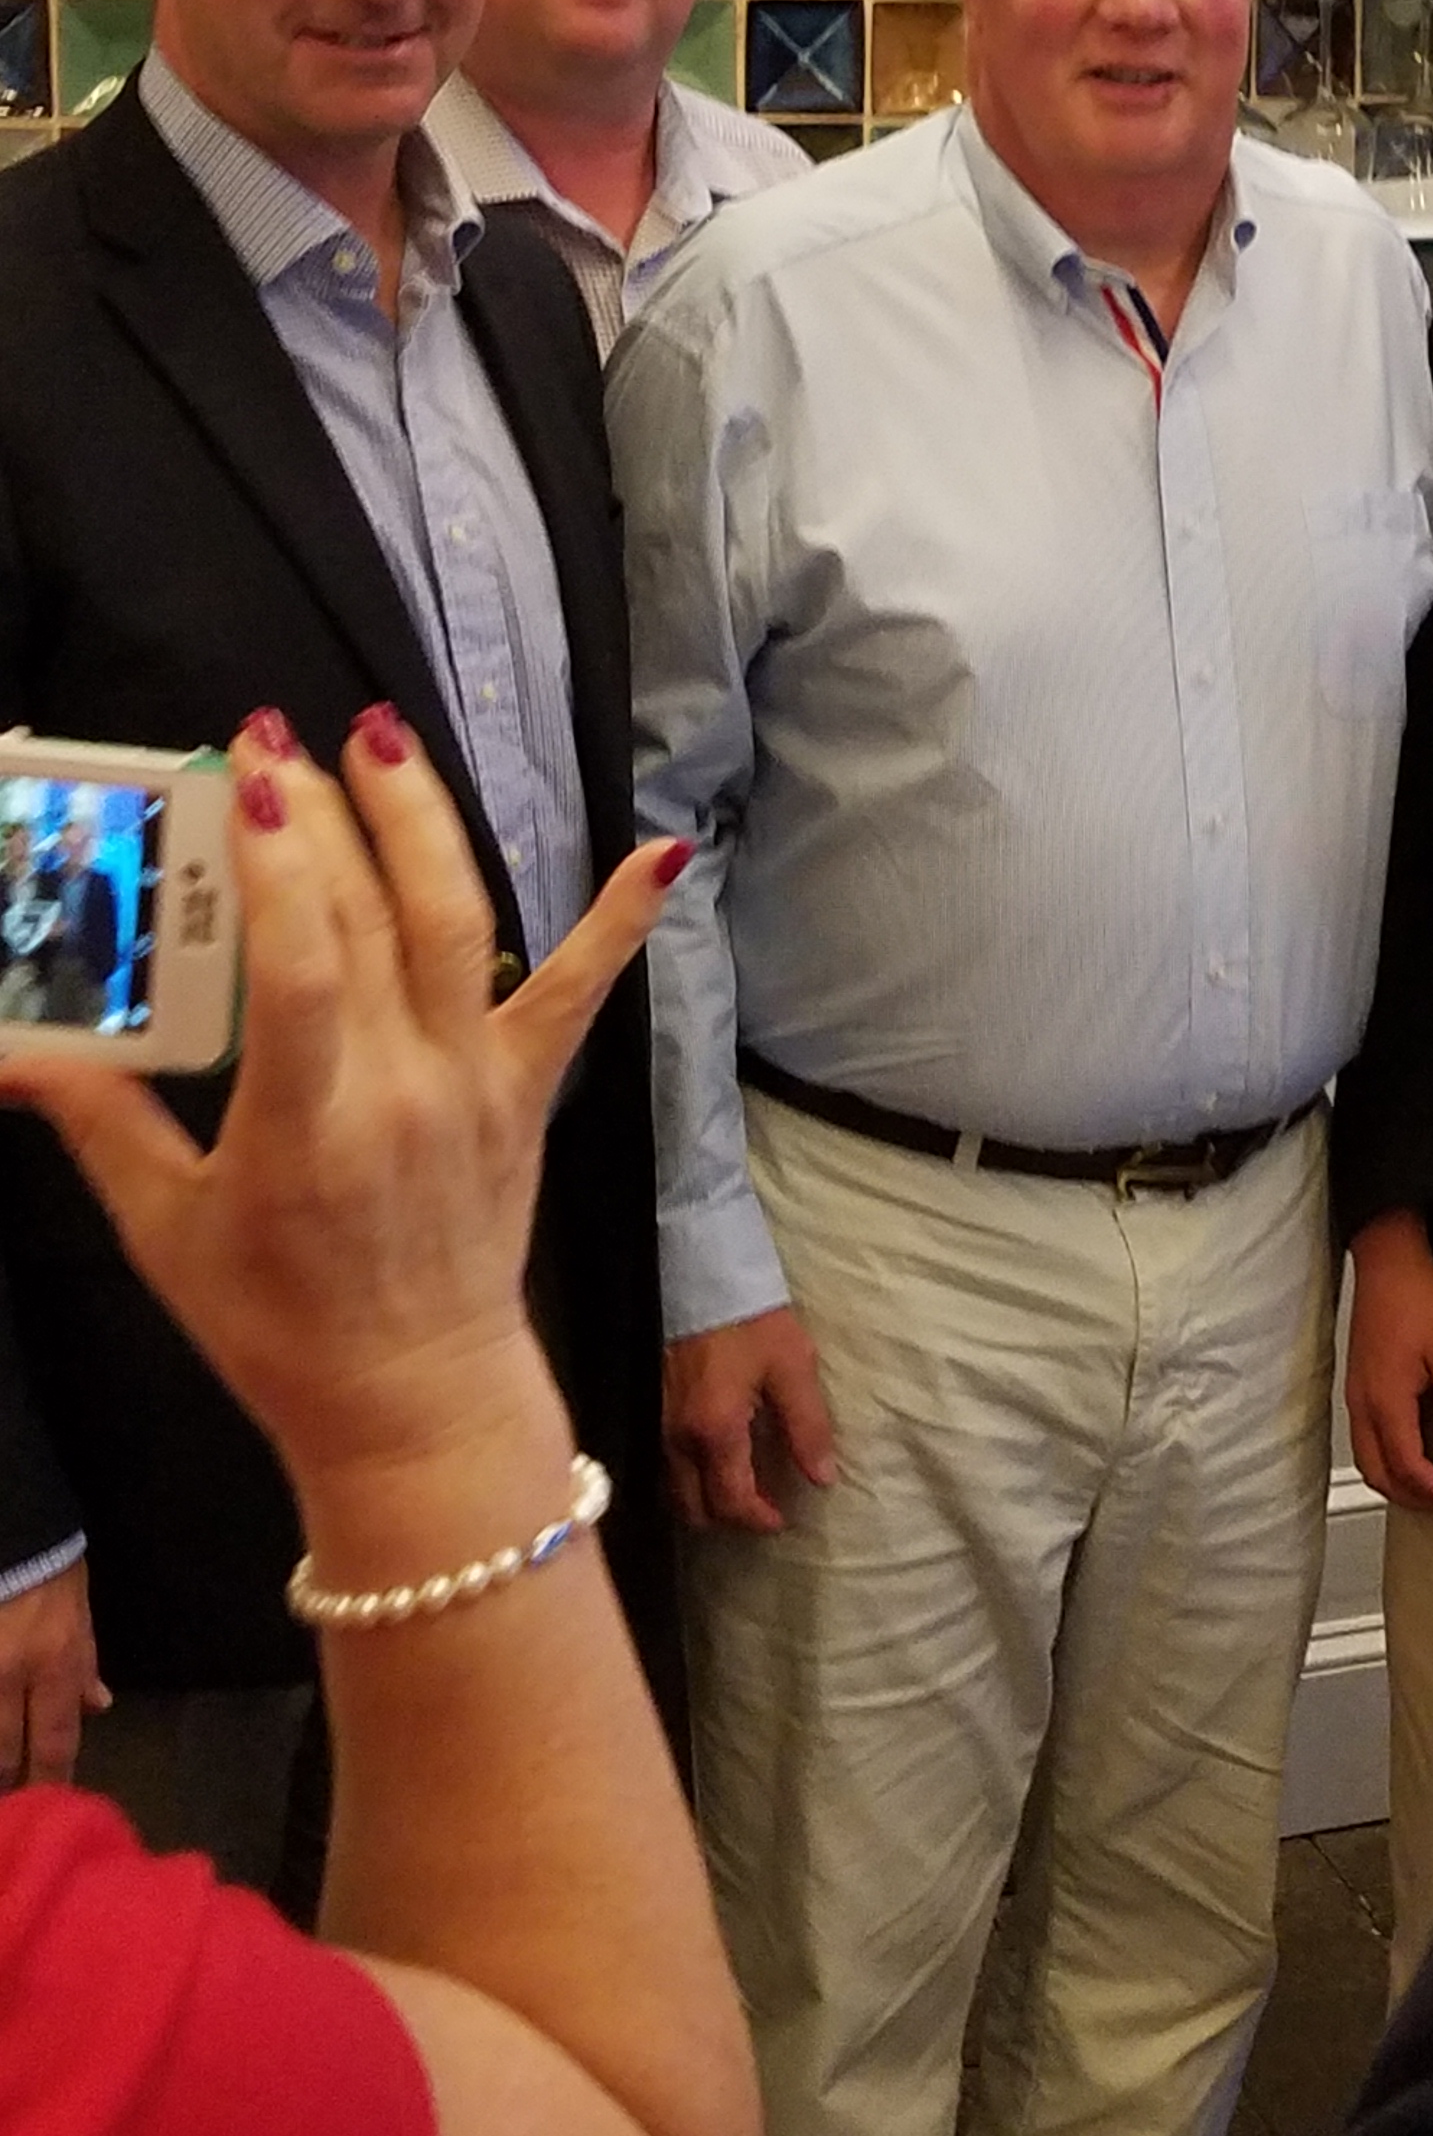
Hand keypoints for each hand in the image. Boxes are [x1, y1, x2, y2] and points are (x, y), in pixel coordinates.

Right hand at [0, 712, 684, 1490]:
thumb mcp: (165, 1228)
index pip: (301, 972)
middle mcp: (402, 1091)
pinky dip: (623, 921)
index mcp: (305, 1129)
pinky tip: (663, 851)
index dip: (277, 871)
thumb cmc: (275, 1323)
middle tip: (270, 738)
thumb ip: (98, 1119)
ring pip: (460, 926)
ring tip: (378, 737)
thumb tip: (9, 1048)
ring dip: (422, 822)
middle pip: (369, 924)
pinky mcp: (527, 1090)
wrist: (410, 1397)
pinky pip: (582, 994)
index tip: (248, 785)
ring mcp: (477, 1084)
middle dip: (319, 816)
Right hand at [0, 1557, 103, 1787]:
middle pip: (3, 1755)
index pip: (55, 1741)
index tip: (51, 1805)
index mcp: (53, 1663)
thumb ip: (85, 1664)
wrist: (12, 1530)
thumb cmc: (50, 1568)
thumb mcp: (79, 1612)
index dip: (52, 1781)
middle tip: (14, 1805)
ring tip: (4, 1777)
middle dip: (8, 1784)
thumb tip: (97, 1707)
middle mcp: (8, 1676)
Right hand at [664, 1308, 838, 1531]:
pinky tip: (714, 1459)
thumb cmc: (753, 1320)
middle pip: (692, 1509)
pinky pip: (664, 1464)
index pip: (731, 1501)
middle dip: (726, 1517)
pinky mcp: (650, 1408)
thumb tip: (821, 1478)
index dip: (758, 1519)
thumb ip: (808, 1427)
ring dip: (704, 1499)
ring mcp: (657, 1425)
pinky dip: (688, 1476)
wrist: (703, 1275)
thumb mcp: (793, 1368)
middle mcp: (677, 1439)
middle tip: (760, 1506)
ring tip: (740, 1485)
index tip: (781, 1520)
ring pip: (673, 1490)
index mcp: (715, 1432)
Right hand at [1344, 1212, 1432, 1508]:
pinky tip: (1410, 1450)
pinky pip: (1364, 1437)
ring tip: (1429, 1484)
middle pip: (1378, 1474)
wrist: (1390, 1260)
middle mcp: (1364, 1404)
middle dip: (1411, 1497)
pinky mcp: (1357, 1383)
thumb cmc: (1418, 1296)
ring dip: (1395, 1481)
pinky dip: (1385, 1458)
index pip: (1407, 1467)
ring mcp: (1356, 1394)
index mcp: (1387, 1401)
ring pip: (1367, 1458)